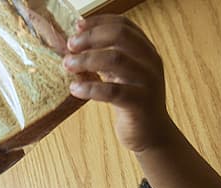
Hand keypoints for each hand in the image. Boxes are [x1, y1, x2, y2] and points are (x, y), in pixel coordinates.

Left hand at [63, 15, 172, 151]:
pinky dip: (90, 87)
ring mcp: (148, 82)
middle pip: (120, 36)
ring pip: (116, 59)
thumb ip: (106, 58)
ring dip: (86, 59)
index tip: (77, 26)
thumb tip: (75, 43)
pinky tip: (75, 88)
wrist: (152, 134)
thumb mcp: (122, 74)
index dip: (99, 22)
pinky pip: (112, 91)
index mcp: (146, 51)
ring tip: (68, 65)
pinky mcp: (140, 103)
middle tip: (71, 46)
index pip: (123, 25)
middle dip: (91, 37)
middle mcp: (150, 62)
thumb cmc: (133, 102)